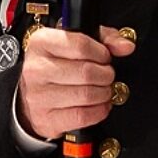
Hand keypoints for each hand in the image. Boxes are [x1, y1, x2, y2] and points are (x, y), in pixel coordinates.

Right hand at [15, 26, 134, 140]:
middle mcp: (36, 68)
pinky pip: (82, 116)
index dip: (101, 52)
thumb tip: (126, 46)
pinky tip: (99, 104)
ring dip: (104, 93)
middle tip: (106, 75)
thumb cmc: (56, 65)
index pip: (80, 45)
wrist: (32, 93)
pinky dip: (98, 111)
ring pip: (87, 95)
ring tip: (103, 89)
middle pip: (86, 72)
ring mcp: (39, 95)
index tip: (104, 57)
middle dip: (105, 74)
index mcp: (41, 43)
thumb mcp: (76, 41)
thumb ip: (105, 38)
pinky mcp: (46, 118)